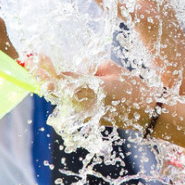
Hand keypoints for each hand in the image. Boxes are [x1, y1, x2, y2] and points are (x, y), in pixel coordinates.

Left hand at [40, 59, 160, 131]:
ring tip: (45, 80)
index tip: (39, 64)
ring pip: (66, 102)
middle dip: (48, 81)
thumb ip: (96, 68)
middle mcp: (88, 103)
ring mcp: (89, 113)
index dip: (51, 72)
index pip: (66, 81)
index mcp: (93, 88)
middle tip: (36, 70)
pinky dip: (68, 99)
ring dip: (56, 90)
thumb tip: (84, 71)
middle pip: (60, 93)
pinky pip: (76, 108)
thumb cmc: (134, 89)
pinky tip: (63, 92)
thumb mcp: (115, 71)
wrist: (147, 114)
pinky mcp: (94, 119)